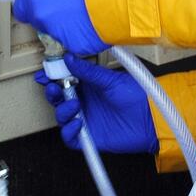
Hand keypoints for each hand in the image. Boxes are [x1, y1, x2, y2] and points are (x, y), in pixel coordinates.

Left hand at [9, 0, 107, 55]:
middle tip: (67, 1)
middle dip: (49, 13)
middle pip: (39, 20)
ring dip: (65, 24)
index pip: (20, 8)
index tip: (37, 1)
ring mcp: (58, 34)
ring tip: (82, 8)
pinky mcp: (75, 46)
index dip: (31, 4)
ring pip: (57, 32)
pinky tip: (90, 20)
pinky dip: (80, 34)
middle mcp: (42, 19)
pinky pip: (74, 41)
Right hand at [35, 54, 157, 154]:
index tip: (44, 74)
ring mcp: (87, 119)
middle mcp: (85, 102)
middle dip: (52, 93)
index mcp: (89, 86)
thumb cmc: (136, 95)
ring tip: (74, 104)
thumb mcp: (110, 79)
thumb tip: (69, 57)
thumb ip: (88, 71)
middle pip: (59, 99)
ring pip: (62, 117)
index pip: (64, 81)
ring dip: (62, 110)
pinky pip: (70, 138)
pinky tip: (78, 123)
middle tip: (53, 87)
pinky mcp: (90, 137)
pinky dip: (69, 132)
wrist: (152, 117)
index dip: (52, 78)